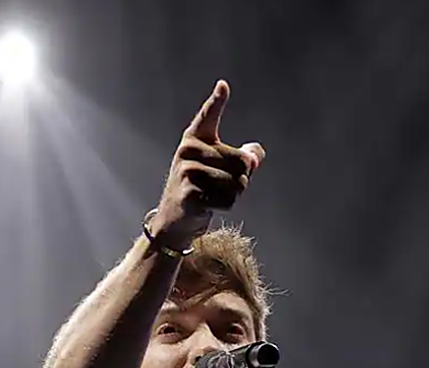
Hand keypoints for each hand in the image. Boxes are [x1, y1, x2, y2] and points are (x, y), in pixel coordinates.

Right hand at [151, 80, 264, 246]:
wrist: (173, 220)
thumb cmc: (200, 189)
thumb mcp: (219, 168)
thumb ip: (243, 157)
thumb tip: (255, 156)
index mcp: (194, 140)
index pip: (207, 117)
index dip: (216, 102)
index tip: (223, 86)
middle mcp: (188, 152)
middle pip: (242, 162)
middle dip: (241, 179)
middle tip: (219, 187)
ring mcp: (187, 172)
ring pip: (237, 183)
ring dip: (232, 195)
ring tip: (211, 197)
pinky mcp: (189, 194)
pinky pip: (227, 199)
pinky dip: (224, 207)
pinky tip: (207, 207)